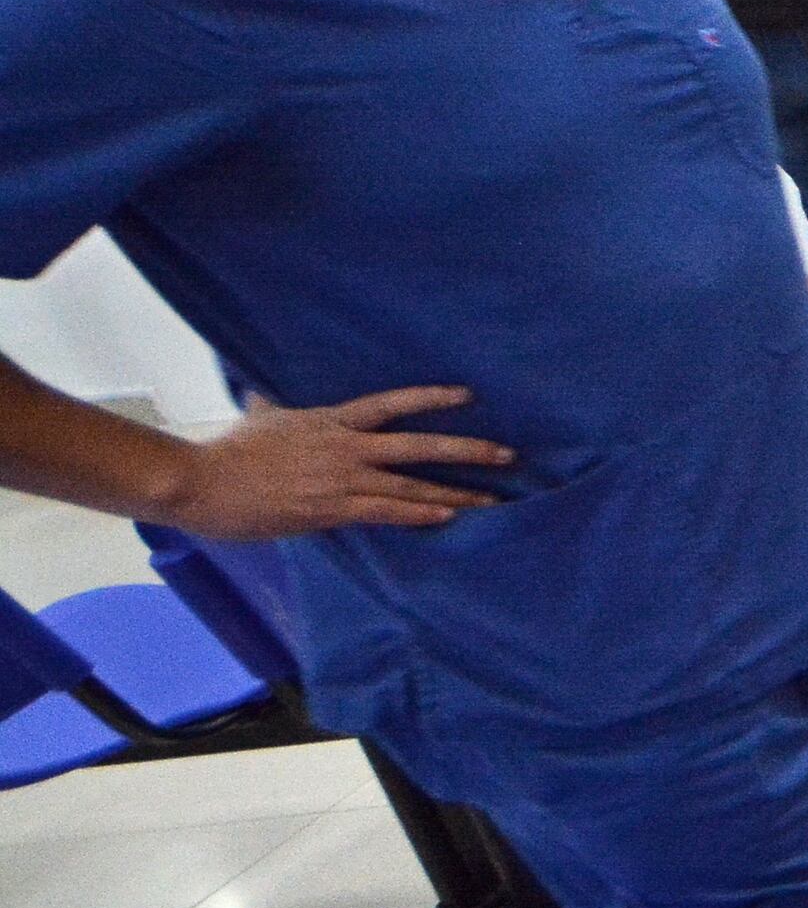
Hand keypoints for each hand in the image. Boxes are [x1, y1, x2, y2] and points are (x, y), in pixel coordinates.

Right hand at [152, 387, 512, 536]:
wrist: (199, 482)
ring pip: (411, 484)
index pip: (391, 403)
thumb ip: (275, 405)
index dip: (431, 397)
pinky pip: (386, 512)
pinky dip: (420, 514)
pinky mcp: (329, 509)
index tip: (468, 395)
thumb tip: (266, 391)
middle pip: (418, 444)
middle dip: (467, 450)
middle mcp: (345, 447)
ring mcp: (340, 479)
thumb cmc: (228, 453)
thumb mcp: (261, 417)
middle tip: (508, 455)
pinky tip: (450, 516)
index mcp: (331, 421)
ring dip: (456, 492)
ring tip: (494, 498)